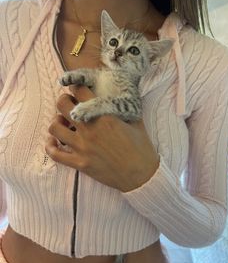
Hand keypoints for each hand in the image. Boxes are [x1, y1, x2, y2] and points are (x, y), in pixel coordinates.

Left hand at [45, 86, 159, 191]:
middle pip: (63, 105)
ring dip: (57, 122)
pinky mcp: (80, 164)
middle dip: (64, 101)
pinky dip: (51, 146)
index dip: (76, 86)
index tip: (76, 88)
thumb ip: (124, 107)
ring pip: (55, 128)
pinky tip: (54, 142)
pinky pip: (55, 154)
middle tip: (69, 104)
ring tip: (63, 122)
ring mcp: (83, 148)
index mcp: (104, 117)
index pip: (81, 92)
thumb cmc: (142, 149)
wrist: (142, 176)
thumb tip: (118, 96)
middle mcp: (90, 130)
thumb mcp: (137, 122)